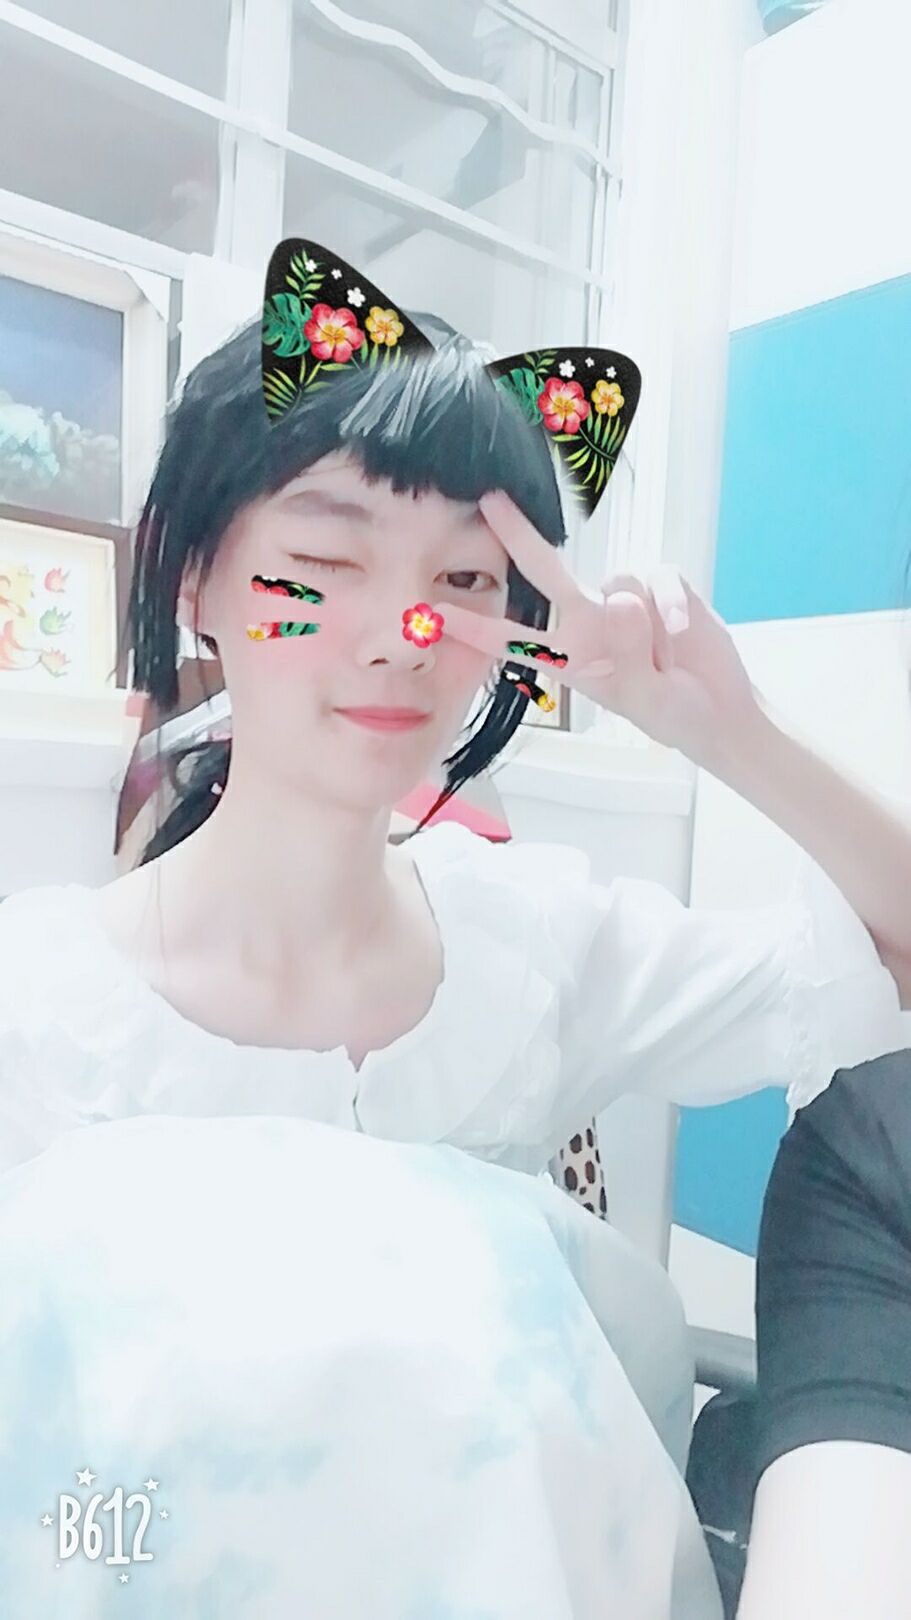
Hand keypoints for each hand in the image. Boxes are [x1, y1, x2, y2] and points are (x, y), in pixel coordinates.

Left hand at [435, 489, 760, 768]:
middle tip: (488, 500)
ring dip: (646, 628)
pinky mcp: (662, 586)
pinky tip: (682, 636)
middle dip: (516, 535)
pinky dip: (670, 608)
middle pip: (546, 572)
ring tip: (667, 662)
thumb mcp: (647, 698)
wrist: (721, 710)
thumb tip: (623, 599)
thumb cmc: (673, 713)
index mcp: (571, 658)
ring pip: (620, 584)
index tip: (432, 615)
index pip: (513, 639)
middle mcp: (590, 622)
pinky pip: (658, 581)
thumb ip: (630, 653)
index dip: (474, 626)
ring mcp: (626, 600)